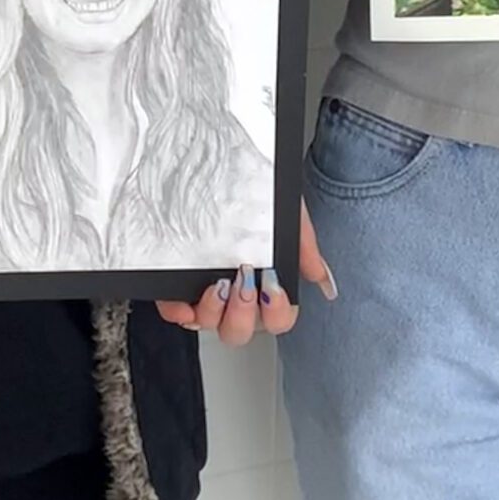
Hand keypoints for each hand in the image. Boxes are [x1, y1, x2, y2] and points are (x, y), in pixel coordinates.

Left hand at [154, 203, 334, 343]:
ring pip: (208, 324)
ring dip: (214, 312)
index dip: (277, 313)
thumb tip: (323, 280)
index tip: (272, 286)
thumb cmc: (261, 197)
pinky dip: (178, 311)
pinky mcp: (178, 285)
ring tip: (218, 284)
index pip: (277, 320)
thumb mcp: (286, 218)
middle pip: (240, 331)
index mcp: (266, 288)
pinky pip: (175, 310)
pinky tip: (184, 303)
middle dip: (243, 314)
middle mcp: (237, 297)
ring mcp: (206, 293)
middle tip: (244, 283)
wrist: (227, 167)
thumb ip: (305, 250)